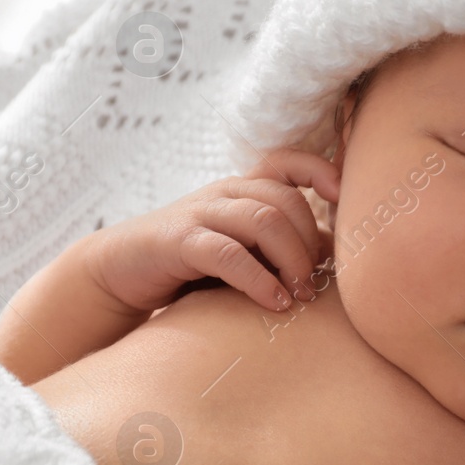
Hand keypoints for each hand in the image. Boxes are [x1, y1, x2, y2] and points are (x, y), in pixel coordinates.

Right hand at [81, 147, 341, 314]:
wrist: (120, 273)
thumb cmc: (193, 266)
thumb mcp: (244, 250)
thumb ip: (281, 246)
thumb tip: (336, 258)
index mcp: (244, 189)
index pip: (287, 161)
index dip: (320, 172)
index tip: (343, 201)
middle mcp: (225, 193)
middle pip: (287, 201)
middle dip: (311, 243)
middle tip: (316, 284)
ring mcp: (201, 213)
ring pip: (264, 221)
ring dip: (292, 261)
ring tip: (300, 295)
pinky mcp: (179, 241)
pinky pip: (229, 254)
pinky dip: (259, 280)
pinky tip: (274, 303)